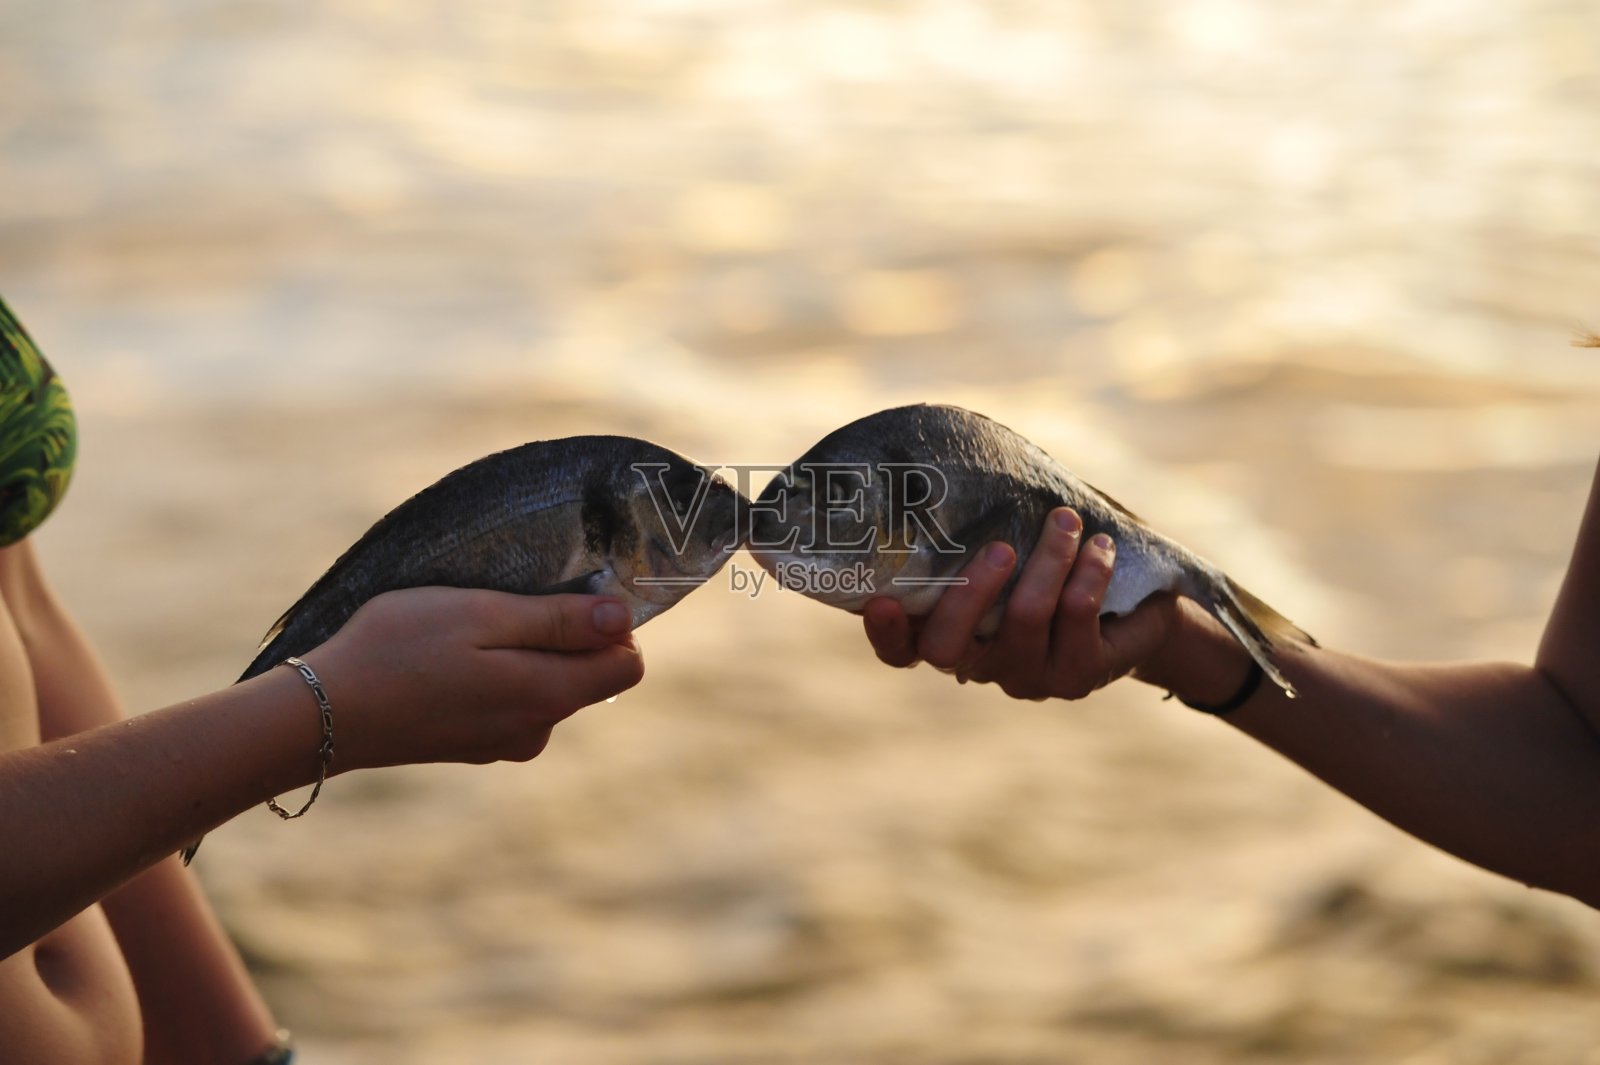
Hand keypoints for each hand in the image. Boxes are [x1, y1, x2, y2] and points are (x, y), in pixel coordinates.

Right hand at [295, 587, 644, 769]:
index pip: (626, 666)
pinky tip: (449, 660)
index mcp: (548, 696)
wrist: (323, 715)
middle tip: (502, 604)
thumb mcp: (482, 614)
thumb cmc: (399, 650)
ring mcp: (506, 744)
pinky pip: (511, 702)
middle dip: (564, 635)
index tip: (565, 595)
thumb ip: (558, 620)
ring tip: (467, 631)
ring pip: (547, 685)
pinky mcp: (476, 746)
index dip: (610, 625)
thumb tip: (624, 620)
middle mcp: (537, 729)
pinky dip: (496, 675)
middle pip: (588, 674)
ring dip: (524, 653)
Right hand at [862, 507, 1184, 700]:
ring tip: (1066, 519)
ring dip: (1048, 559)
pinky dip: (1090, 572)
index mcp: (949, 634)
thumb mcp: (1011, 542)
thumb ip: (974, 524)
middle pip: (946, 648)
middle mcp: (980, 664)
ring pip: (1023, 620)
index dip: (886, 633)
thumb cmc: (1051, 561)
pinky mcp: (1076, 676)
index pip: (901, 651)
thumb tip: (945, 459)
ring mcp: (1027, 677)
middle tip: (1000, 547)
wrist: (1134, 606)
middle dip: (969, 592)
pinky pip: (1076, 618)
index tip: (881, 601)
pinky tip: (1101, 545)